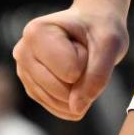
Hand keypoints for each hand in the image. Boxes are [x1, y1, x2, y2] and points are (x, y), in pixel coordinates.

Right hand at [12, 0, 128, 119]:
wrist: (94, 25)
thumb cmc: (101, 28)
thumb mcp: (111, 43)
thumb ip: (98, 76)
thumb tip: (76, 109)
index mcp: (36, 32)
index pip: (71, 71)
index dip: (86, 59)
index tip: (83, 40)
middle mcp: (23, 53)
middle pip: (61, 90)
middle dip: (82, 77)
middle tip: (82, 51)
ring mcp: (24, 73)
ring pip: (61, 103)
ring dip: (79, 87)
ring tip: (77, 60)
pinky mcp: (32, 89)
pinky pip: (60, 109)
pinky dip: (75, 98)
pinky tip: (73, 75)